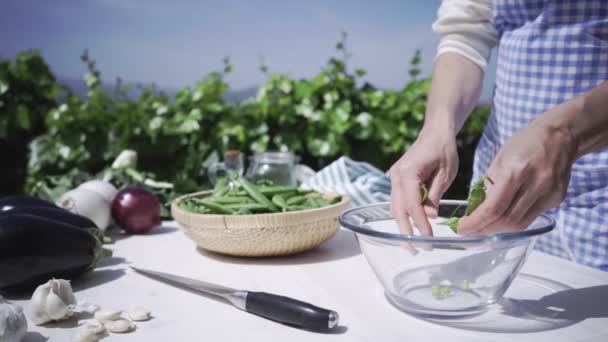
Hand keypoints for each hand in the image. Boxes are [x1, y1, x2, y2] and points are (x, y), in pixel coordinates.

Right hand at [388, 131, 457, 235]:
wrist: (435, 132)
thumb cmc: (444, 150)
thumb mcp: (446, 174)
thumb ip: (434, 195)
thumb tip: (429, 217)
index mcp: (408, 172)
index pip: (412, 205)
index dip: (420, 225)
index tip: (428, 240)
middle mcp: (396, 176)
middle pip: (398, 210)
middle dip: (406, 232)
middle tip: (415, 250)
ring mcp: (394, 178)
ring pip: (395, 207)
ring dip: (403, 226)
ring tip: (413, 243)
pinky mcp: (397, 180)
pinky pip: (398, 201)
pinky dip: (404, 215)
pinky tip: (411, 227)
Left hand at [459, 114, 576, 234]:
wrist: (560, 135)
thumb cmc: (525, 143)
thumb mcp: (500, 160)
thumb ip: (489, 185)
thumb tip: (476, 210)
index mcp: (516, 170)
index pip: (494, 208)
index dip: (476, 223)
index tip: (462, 228)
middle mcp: (535, 184)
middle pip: (506, 220)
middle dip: (484, 229)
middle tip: (469, 230)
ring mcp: (549, 193)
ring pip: (519, 224)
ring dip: (498, 229)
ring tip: (483, 227)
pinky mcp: (557, 199)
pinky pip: (531, 218)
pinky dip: (513, 221)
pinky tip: (503, 218)